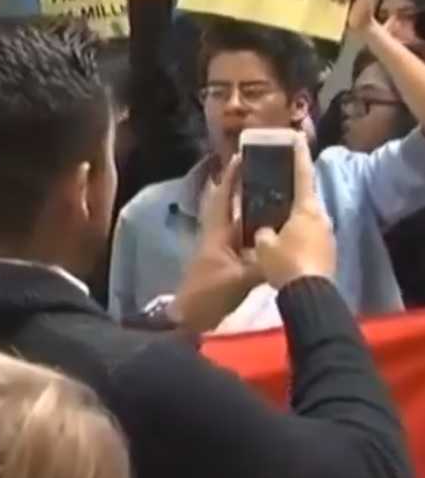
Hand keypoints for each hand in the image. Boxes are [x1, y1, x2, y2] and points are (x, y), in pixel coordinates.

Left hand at [171, 155, 262, 332]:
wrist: (189, 321)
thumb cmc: (208, 295)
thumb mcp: (239, 279)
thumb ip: (263, 265)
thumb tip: (287, 249)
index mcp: (216, 233)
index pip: (224, 198)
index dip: (231, 177)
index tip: (241, 156)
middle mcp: (217, 236)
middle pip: (230, 206)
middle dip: (243, 188)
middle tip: (264, 171)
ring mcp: (220, 250)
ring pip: (237, 222)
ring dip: (251, 208)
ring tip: (274, 194)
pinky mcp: (225, 263)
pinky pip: (242, 239)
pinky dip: (254, 230)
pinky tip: (271, 230)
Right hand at [253, 135, 336, 287]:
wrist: (310, 294)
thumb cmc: (286, 262)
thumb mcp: (264, 244)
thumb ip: (263, 230)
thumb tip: (266, 229)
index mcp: (306, 209)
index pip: (302, 175)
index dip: (299, 155)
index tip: (297, 137)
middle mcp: (321, 217)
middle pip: (305, 197)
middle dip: (291, 190)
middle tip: (276, 182)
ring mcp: (328, 235)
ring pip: (308, 218)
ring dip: (293, 214)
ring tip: (276, 213)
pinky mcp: (328, 251)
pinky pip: (310, 234)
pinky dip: (298, 231)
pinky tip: (284, 238)